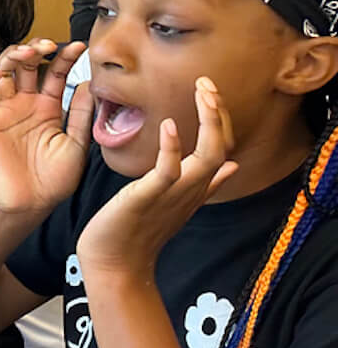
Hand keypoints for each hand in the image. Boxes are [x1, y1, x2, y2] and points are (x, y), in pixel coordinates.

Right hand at [0, 40, 91, 216]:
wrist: (30, 203)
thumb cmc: (54, 179)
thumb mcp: (76, 144)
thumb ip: (80, 114)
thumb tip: (89, 84)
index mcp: (47, 108)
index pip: (54, 73)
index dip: (65, 57)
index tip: (79, 47)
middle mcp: (25, 105)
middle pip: (26, 66)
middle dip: (35, 50)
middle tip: (47, 45)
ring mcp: (4, 111)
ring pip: (2, 72)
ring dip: (11, 57)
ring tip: (25, 53)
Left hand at [77, 78, 236, 278]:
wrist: (115, 264)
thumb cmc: (138, 231)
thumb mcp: (176, 202)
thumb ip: (206, 184)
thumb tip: (232, 166)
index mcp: (196, 187)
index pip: (221, 147)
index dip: (220, 119)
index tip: (211, 92)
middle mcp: (192, 189)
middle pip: (221, 147)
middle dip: (219, 114)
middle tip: (208, 83)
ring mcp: (173, 194)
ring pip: (207, 156)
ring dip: (208, 123)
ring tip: (204, 94)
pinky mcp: (149, 198)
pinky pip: (168, 171)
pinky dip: (171, 148)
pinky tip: (169, 126)